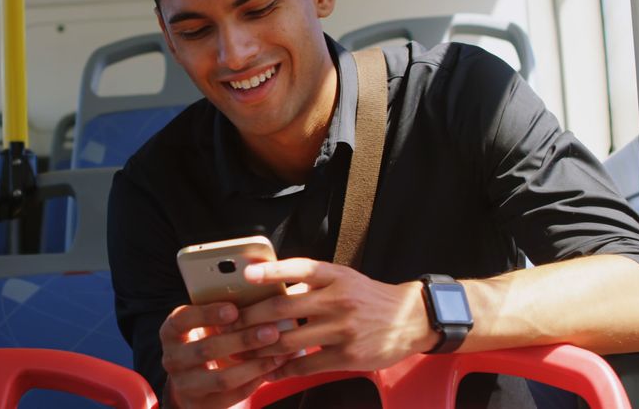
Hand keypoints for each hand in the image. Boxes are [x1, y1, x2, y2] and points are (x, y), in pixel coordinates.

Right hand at [159, 302, 287, 407]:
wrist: (193, 378)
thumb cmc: (206, 337)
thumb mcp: (205, 323)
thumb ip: (224, 310)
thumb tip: (259, 293)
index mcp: (170, 331)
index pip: (182, 320)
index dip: (207, 314)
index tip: (234, 309)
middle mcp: (172, 359)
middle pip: (206, 349)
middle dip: (242, 340)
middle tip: (271, 331)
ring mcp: (185, 385)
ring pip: (221, 378)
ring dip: (253, 365)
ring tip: (278, 354)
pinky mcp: (201, 405)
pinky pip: (231, 395)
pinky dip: (254, 382)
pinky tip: (271, 368)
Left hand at [237, 258, 437, 379]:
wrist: (409, 320)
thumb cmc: (367, 298)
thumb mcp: (343, 279)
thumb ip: (311, 283)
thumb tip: (270, 288)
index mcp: (334, 276)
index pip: (299, 268)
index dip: (271, 271)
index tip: (246, 274)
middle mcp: (338, 299)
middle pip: (284, 308)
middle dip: (251, 317)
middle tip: (229, 323)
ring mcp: (343, 329)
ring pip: (289, 340)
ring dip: (261, 347)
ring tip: (241, 349)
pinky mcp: (347, 355)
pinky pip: (306, 365)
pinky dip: (283, 369)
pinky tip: (270, 370)